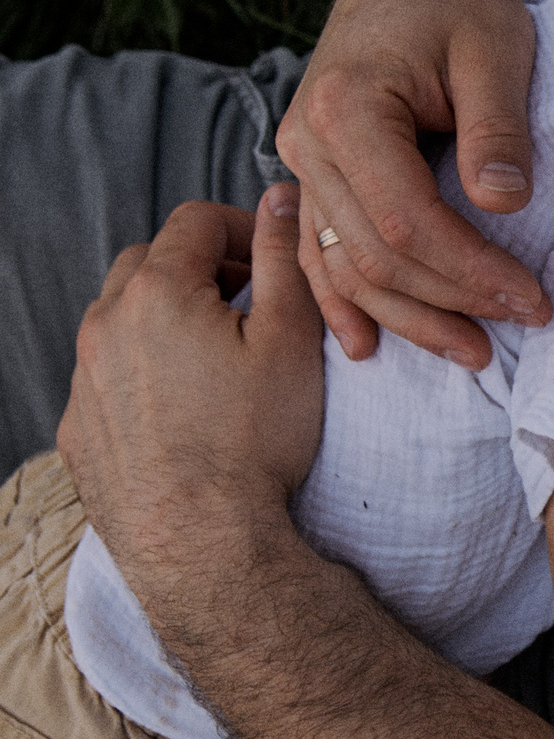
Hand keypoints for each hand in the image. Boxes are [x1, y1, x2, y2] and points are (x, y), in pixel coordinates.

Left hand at [58, 187, 324, 577]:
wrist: (201, 539)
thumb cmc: (254, 440)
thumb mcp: (291, 340)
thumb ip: (284, 259)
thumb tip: (282, 199)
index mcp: (159, 291)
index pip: (197, 221)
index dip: (244, 228)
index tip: (276, 259)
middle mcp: (104, 324)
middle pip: (150, 262)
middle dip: (201, 268)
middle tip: (251, 304)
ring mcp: (83, 377)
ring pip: (120, 318)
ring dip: (167, 318)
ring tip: (218, 358)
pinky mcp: (77, 426)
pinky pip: (106, 375)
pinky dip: (143, 371)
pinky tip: (185, 408)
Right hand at [279, 0, 551, 369]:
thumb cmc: (462, 3)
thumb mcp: (497, 50)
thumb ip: (499, 129)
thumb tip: (504, 205)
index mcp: (346, 107)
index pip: (408, 220)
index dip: (471, 271)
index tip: (535, 298)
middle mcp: (306, 139)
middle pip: (375, 254)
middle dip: (452, 301)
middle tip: (526, 324)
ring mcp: (300, 160)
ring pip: (345, 265)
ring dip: (407, 318)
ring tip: (473, 354)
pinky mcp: (312, 172)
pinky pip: (318, 253)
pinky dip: (343, 302)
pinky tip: (370, 346)